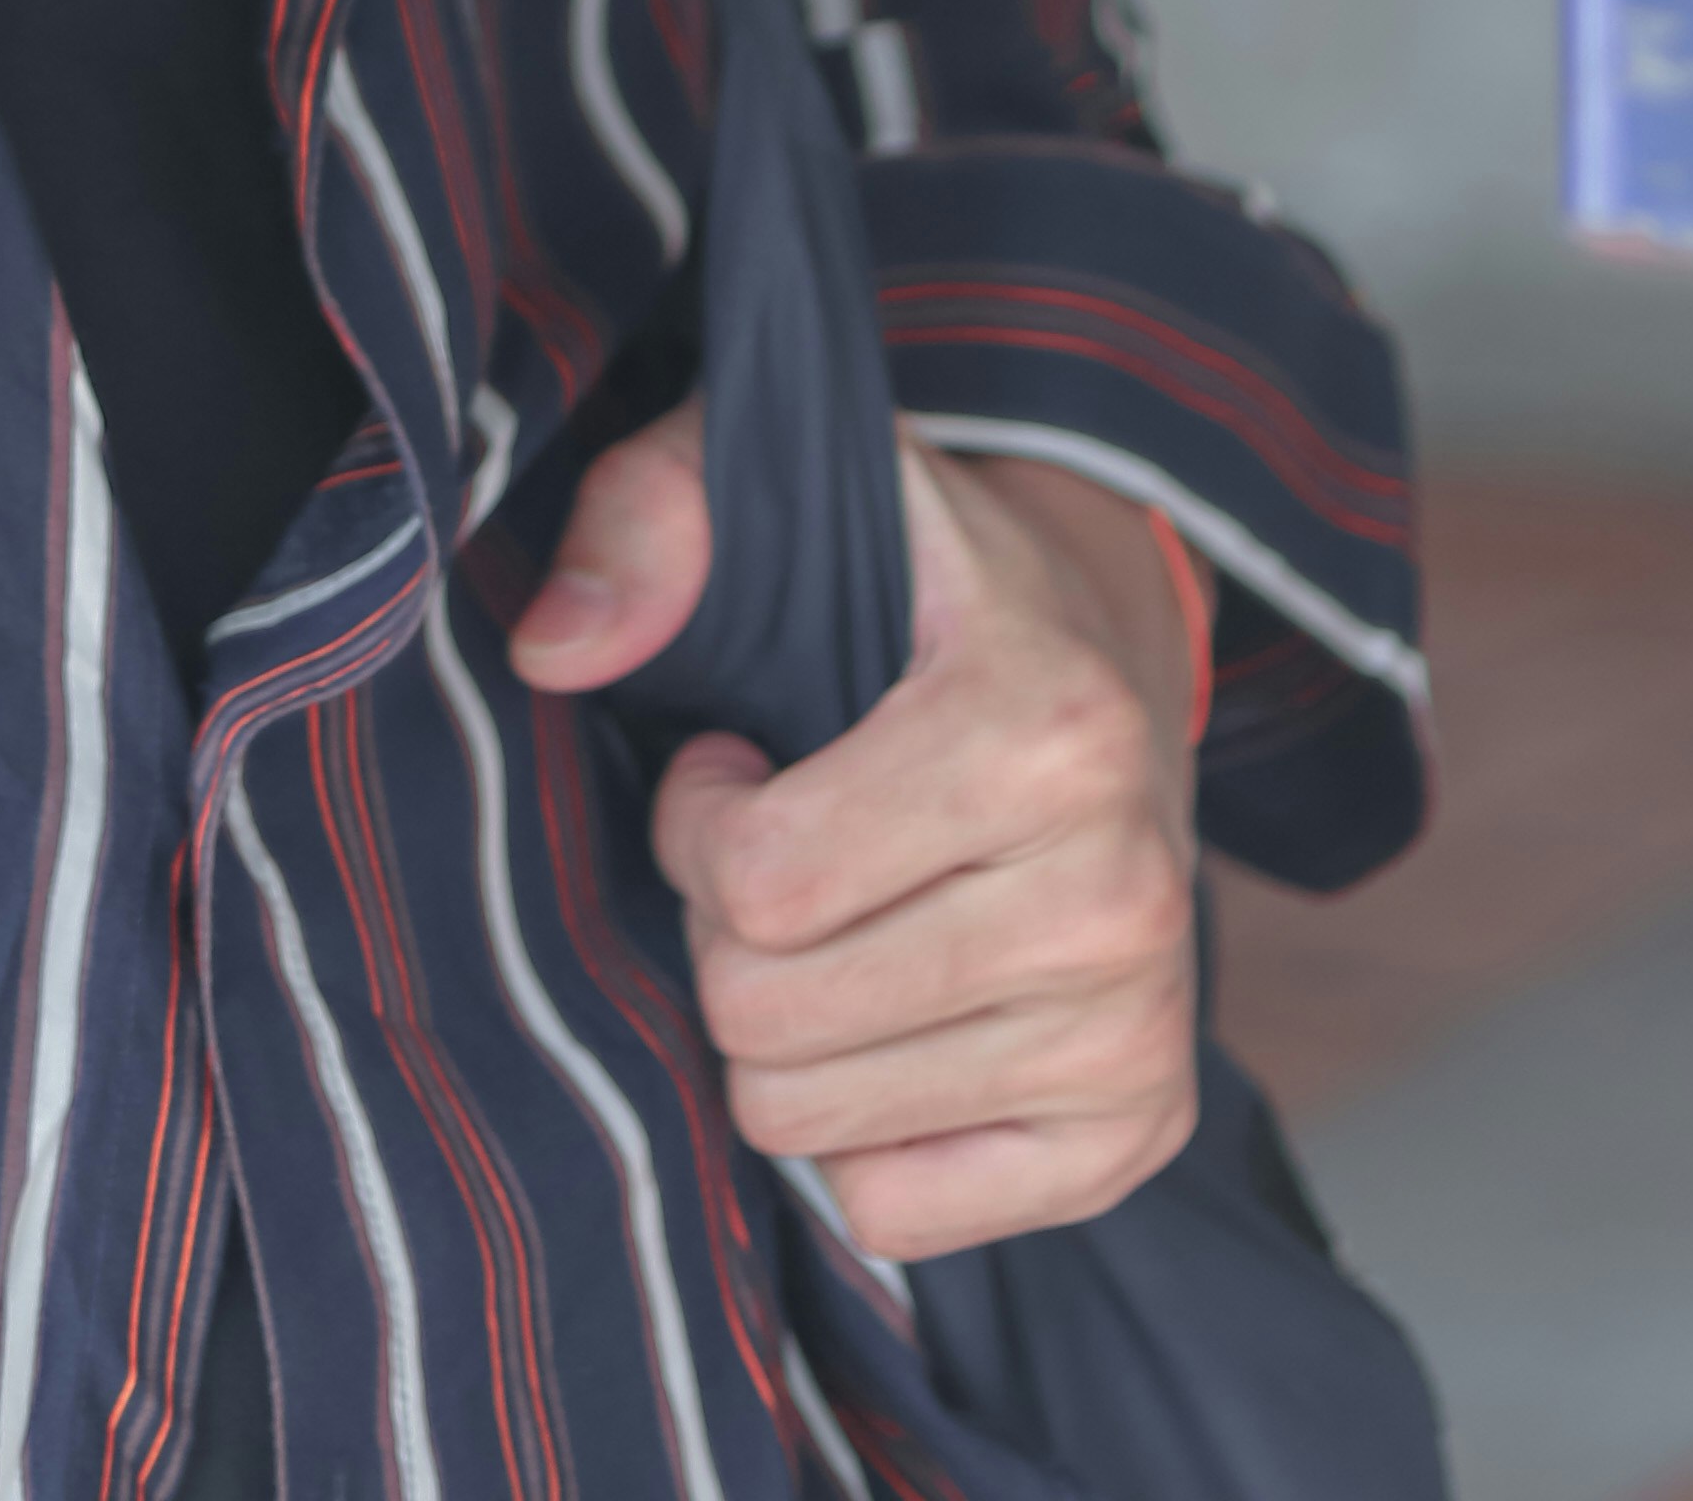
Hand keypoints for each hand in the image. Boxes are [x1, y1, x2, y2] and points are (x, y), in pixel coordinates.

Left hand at [508, 404, 1201, 1263]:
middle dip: (726, 932)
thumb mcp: (777, 481)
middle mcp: (1118, 894)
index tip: (735, 763)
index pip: (759, 881)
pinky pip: (896, 1210)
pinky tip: (893, 1008)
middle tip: (782, 851)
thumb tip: (556, 652)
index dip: (697, 824)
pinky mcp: (1137, 1132)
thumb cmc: (911, 586)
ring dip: (780, 1026)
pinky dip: (856, 1128)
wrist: (1111, 657)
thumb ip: (649, 518)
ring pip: (813, 1126)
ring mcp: (1137, 1029)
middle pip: (769, 1016)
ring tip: (840, 915)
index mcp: (1045, 727)